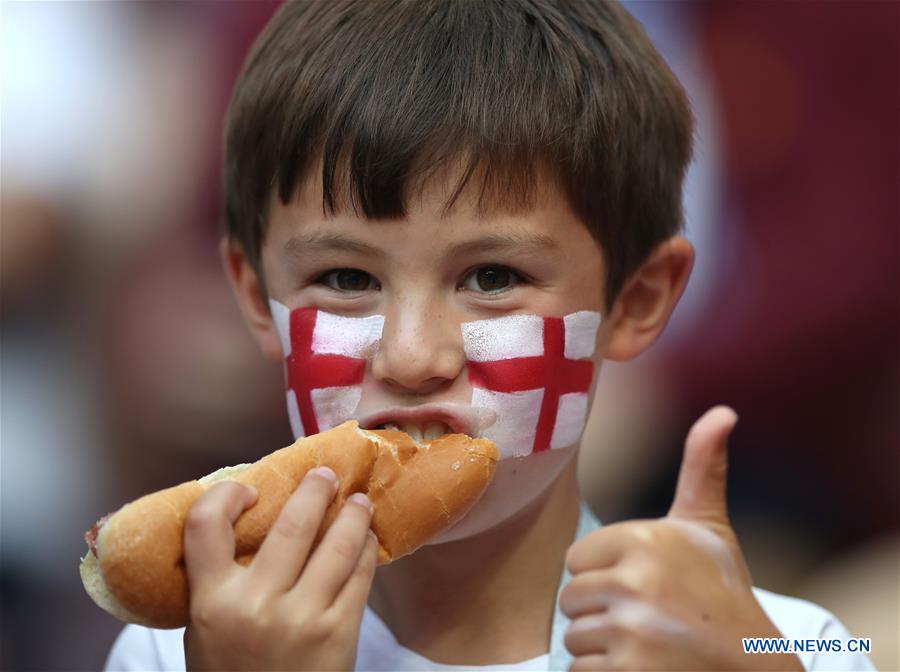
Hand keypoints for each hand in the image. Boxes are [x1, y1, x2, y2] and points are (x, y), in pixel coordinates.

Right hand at [182, 468, 377, 670]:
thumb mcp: (204, 632)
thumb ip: (218, 583)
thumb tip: (245, 524)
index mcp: (212, 602)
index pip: (205, 525)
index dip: (225, 495)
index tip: (248, 488)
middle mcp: (258, 604)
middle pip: (293, 523)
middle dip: (315, 489)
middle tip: (325, 476)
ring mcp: (303, 617)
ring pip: (338, 543)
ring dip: (353, 514)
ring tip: (359, 501)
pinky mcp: (339, 633)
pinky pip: (360, 575)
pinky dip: (366, 550)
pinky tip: (367, 540)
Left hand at [560, 406, 802, 670]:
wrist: (752, 664)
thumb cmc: (721, 591)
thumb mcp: (708, 526)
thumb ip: (702, 466)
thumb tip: (723, 411)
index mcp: (645, 539)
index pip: (576, 559)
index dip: (603, 574)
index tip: (641, 583)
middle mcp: (636, 582)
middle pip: (571, 599)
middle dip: (600, 611)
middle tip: (644, 617)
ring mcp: (632, 632)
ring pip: (573, 637)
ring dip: (602, 646)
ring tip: (645, 643)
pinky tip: (640, 668)